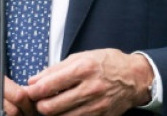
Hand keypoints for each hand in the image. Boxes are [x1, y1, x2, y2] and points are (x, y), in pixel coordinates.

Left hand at [25, 49, 152, 115]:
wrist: (135, 78)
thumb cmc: (109, 64)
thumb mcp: (83, 56)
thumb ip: (56, 68)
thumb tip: (34, 80)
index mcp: (84, 68)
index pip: (48, 86)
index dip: (34, 91)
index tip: (31, 91)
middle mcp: (90, 88)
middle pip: (50, 107)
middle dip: (40, 105)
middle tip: (40, 100)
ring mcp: (95, 106)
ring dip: (53, 113)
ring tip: (54, 104)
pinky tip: (68, 109)